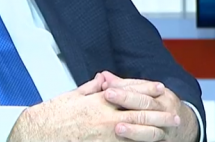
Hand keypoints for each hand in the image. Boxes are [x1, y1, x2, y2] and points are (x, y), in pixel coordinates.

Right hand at [7, 73, 179, 141]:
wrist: (39, 133)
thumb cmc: (53, 114)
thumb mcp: (73, 95)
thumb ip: (91, 87)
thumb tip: (103, 78)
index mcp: (99, 101)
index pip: (129, 93)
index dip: (147, 90)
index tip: (160, 89)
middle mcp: (105, 117)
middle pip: (138, 115)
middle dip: (159, 115)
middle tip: (175, 116)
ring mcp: (105, 135)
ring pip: (136, 133)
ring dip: (154, 131)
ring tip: (169, 132)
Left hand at [101, 71, 198, 141]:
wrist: (183, 127)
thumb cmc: (156, 105)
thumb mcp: (146, 92)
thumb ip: (124, 85)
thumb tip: (103, 76)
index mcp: (161, 95)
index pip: (142, 89)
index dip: (124, 88)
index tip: (107, 86)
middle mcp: (166, 111)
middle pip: (146, 104)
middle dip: (127, 100)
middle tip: (108, 96)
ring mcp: (166, 130)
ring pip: (152, 130)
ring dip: (135, 129)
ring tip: (118, 128)